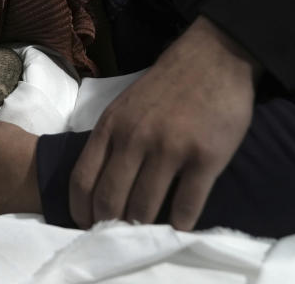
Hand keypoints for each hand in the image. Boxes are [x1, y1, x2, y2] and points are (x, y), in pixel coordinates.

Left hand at [69, 16, 255, 230]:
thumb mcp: (124, 106)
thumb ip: (111, 141)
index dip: (81, 211)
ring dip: (143, 229)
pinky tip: (179, 227)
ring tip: (146, 235)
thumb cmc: (166, 85)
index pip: (82, 180)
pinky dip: (180, 224)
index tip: (87, 226)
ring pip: (145, 208)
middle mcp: (135, 139)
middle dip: (110, 225)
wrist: (213, 57)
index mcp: (111, 126)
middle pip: (110, 200)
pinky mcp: (206, 157)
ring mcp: (171, 149)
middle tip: (118, 236)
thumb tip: (99, 186)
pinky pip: (187, 205)